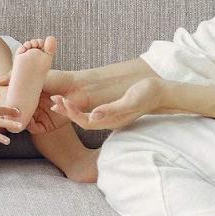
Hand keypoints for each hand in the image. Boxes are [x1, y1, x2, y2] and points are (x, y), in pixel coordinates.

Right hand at [0, 67, 91, 133]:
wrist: (78, 87)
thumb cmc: (59, 79)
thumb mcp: (35, 74)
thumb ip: (16, 76)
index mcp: (31, 97)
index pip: (16, 103)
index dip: (7, 105)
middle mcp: (35, 108)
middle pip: (18, 114)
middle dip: (10, 115)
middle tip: (2, 112)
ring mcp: (41, 117)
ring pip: (25, 123)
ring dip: (18, 121)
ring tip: (12, 116)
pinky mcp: (49, 125)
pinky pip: (35, 128)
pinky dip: (30, 125)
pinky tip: (26, 119)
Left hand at [50, 78, 164, 130]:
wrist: (161, 93)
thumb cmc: (147, 94)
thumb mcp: (129, 101)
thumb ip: (111, 109)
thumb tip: (93, 115)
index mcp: (111, 120)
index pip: (85, 121)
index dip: (71, 113)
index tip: (60, 102)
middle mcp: (109, 122)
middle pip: (82, 121)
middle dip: (66, 112)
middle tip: (53, 100)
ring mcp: (111, 118)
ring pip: (85, 118)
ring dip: (71, 110)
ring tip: (57, 101)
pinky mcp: (112, 113)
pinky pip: (91, 114)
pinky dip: (79, 108)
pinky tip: (72, 102)